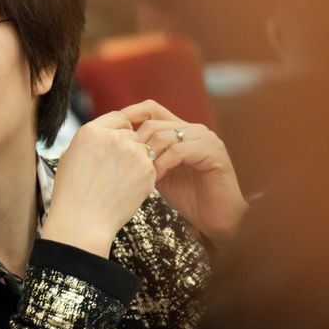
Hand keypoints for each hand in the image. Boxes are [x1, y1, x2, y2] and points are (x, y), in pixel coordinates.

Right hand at [41, 111, 156, 257]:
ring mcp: (132, 152)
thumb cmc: (72, 193)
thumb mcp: (70, 157)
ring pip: (143, 149)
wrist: (82, 221)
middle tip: (116, 170)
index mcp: (91, 130)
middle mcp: (113, 136)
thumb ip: (90, 140)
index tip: (119, 144)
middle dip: (129, 147)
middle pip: (132, 133)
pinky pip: (151, 166)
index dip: (121, 130)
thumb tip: (104, 134)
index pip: (118, 118)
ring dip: (137, 162)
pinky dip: (143, 177)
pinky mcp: (147, 169)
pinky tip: (127, 190)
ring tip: (119, 183)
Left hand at [123, 100, 248, 247]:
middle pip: (153, 123)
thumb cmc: (187, 197)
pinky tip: (156, 179)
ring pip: (165, 136)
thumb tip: (115, 146)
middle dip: (136, 144)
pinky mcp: (213, 151)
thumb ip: (144, 156)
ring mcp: (205, 138)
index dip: (129, 116)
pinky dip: (163, 164)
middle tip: (127, 165)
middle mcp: (194, 129)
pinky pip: (179, 151)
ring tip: (142, 175)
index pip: (150, 109)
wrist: (216, 218)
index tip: (111, 136)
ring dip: (148, 157)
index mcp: (181, 129)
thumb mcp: (159, 172)